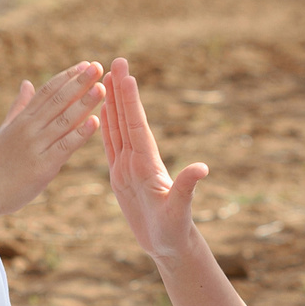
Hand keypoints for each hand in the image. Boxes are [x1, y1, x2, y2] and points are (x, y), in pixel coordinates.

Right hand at [0, 59, 103, 215]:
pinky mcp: (42, 166)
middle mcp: (29, 128)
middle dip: (79, 82)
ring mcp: (35, 146)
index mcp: (22, 119)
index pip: (48, 91)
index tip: (85, 64)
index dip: (67, 76)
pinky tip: (94, 122)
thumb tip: (27, 82)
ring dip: (84, 103)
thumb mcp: (6, 129)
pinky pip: (64, 146)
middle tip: (98, 66)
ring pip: (64, 120)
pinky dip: (79, 134)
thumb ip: (19, 106)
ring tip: (102, 88)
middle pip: (58, 100)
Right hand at [101, 57, 208, 265]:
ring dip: (113, 104)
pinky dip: (106, 128)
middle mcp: (139, 159)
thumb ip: (187, 187)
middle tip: (116, 60)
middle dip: (121, 90)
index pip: (136, 124)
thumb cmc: (175, 230)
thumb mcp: (180, 209)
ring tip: (106, 79)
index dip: (129, 99)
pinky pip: (111, 147)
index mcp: (148, 162)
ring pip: (118, 128)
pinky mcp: (120, 176)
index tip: (125, 73)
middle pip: (127, 118)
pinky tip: (102, 114)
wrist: (170, 245)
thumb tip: (202, 168)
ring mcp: (129, 166)